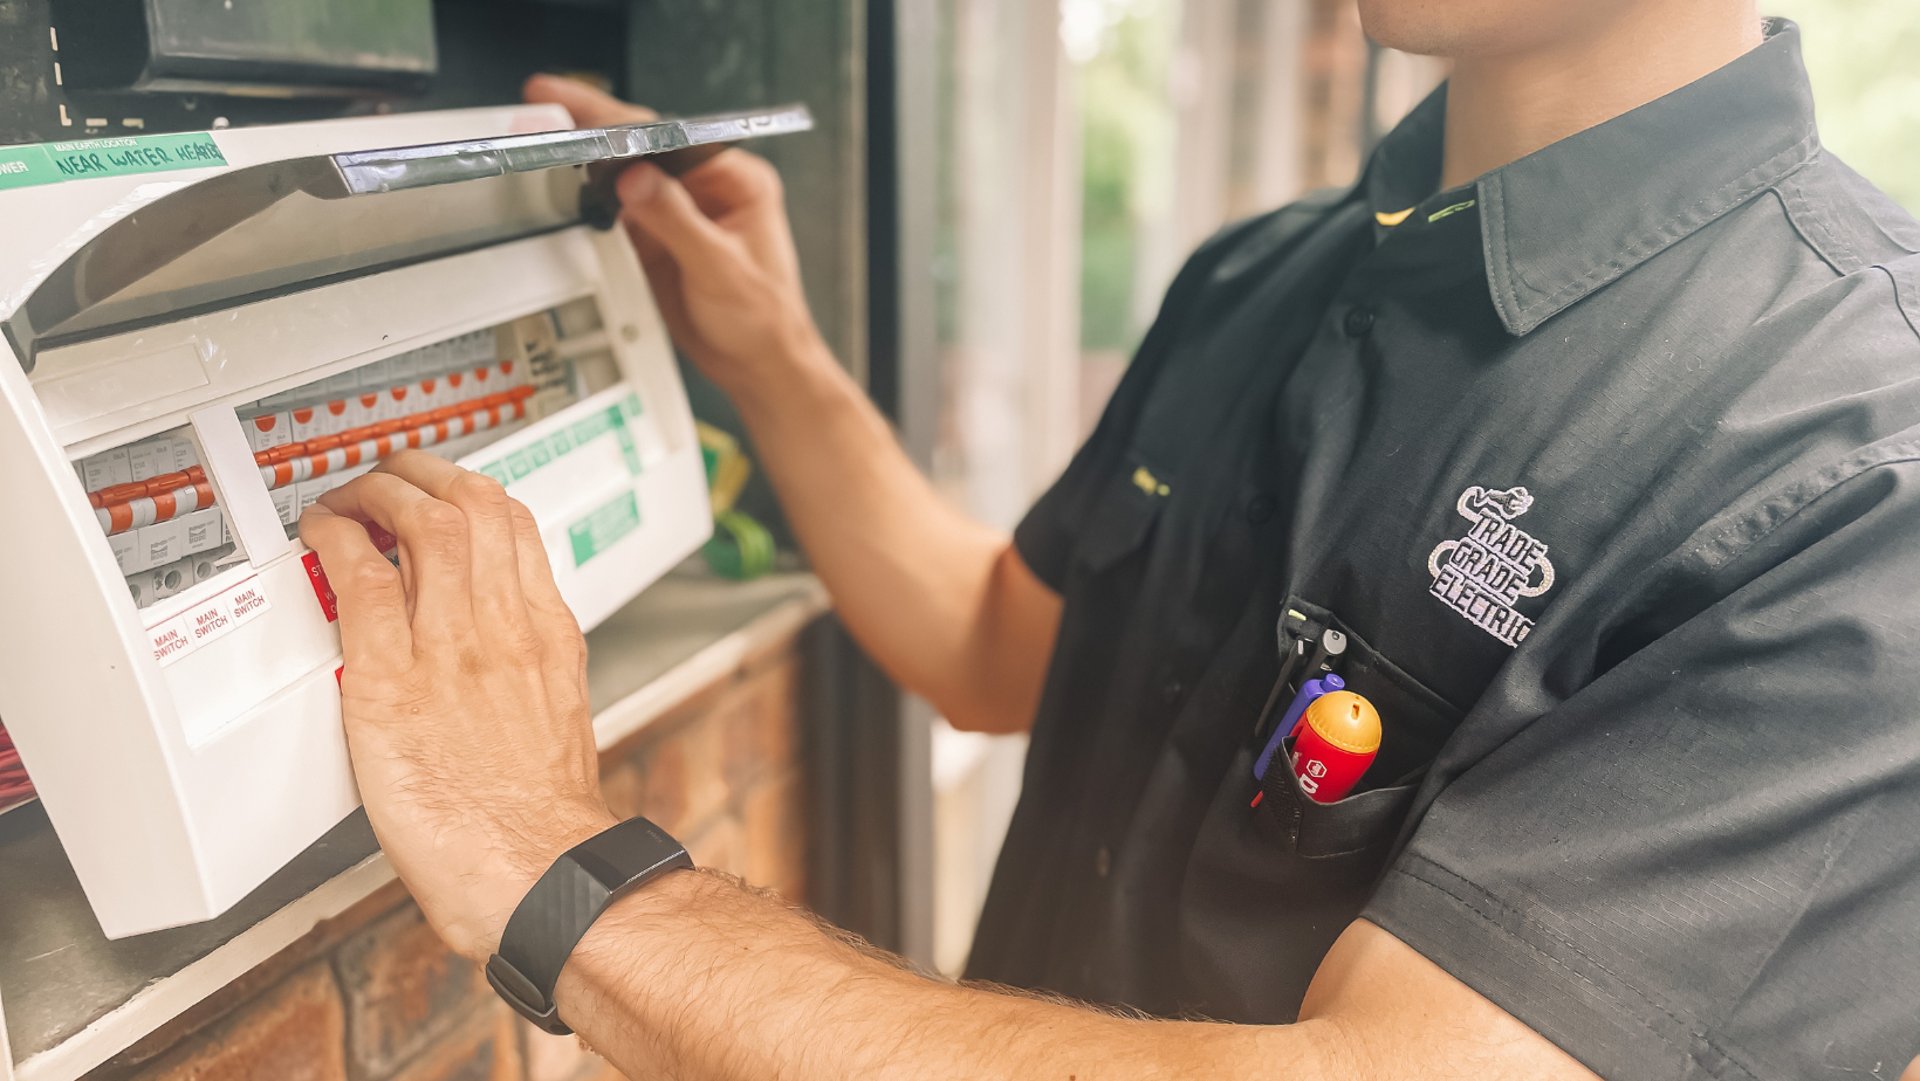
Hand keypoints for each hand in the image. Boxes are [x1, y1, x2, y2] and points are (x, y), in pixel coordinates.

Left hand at [298, 450, 617, 960]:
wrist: (538, 873)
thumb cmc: (539, 819)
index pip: (517, 527)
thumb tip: (495, 655)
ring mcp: (451, 650)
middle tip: (389, 477)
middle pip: (475, 506)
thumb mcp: (556, 718)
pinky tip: (322, 537)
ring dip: (379, 493)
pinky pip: (364, 584)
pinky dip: (337, 544)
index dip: (471, 492)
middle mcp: (506, 628)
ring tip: (352, 498)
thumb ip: (526, 670)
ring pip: (424, 525)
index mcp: (547, 636)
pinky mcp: (392, 685)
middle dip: (424, 473)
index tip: (442, 492)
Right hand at [523, 75, 828, 396]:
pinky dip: (588, 202)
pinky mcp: (655, 238)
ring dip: (585, 162)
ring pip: (623, 176)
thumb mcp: (720, 268)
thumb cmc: (764, 319)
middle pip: (641, 148)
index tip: (586, 111)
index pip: (672, 139)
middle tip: (546, 104)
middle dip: (592, 128)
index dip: (623, 122)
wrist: (756, 365)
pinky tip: (562, 189)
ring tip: (543, 142)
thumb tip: (636, 178)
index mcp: (736, 180)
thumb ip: (676, 221)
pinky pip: (615, 211)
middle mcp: (706, 188)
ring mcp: (677, 212)